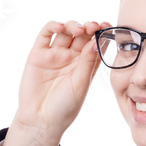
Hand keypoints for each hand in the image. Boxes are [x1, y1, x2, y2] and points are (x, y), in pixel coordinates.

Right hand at [1, 20, 108, 145]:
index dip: (102, 33)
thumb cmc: (64, 107)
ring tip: (78, 29)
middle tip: (93, 26)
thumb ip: (88, 62)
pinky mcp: (38, 55)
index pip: (96, 43)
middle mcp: (70, 58)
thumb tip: (96, 40)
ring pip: (65, 32)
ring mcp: (54, 55)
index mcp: (85, 65)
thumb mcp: (81, 84)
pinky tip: (60, 26)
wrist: (40, 120)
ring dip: (73, 25)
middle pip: (81, 34)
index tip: (107, 26)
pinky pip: (45, 35)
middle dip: (89, 27)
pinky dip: (52, 26)